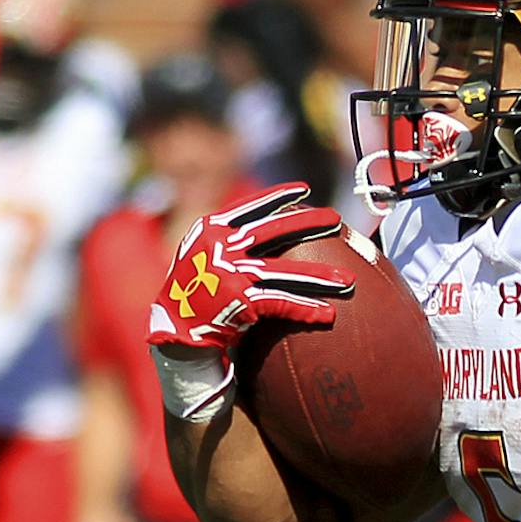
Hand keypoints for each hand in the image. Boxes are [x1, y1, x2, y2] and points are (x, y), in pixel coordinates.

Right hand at [146, 182, 352, 418]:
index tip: (304, 191)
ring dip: (320, 278)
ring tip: (348, 281)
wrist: (172, 330)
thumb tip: (261, 235)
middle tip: (336, 219)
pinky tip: (328, 313)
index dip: (278, 197)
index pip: (250, 206)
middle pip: (274, 230)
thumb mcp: (198, 257)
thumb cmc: (189, 295)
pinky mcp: (239, 301)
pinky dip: (306, 308)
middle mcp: (220, 246)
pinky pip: (281, 303)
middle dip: (309, 223)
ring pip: (285, 272)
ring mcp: (230, 273)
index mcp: (210, 230)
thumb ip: (224, 243)